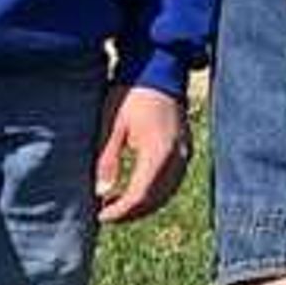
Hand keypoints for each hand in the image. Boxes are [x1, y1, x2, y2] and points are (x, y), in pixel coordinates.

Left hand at [94, 82, 191, 224]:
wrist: (159, 69)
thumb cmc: (131, 94)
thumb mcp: (111, 124)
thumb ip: (107, 159)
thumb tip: (101, 192)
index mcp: (159, 151)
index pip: (141, 194)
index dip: (120, 211)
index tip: (100, 215)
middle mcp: (178, 157)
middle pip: (156, 199)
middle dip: (130, 212)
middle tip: (105, 214)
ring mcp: (185, 154)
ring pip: (166, 194)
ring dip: (143, 205)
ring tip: (116, 205)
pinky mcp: (185, 150)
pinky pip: (172, 182)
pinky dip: (154, 193)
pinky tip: (134, 190)